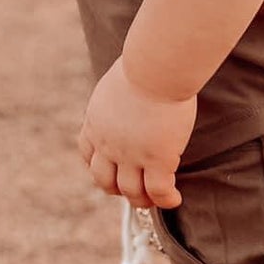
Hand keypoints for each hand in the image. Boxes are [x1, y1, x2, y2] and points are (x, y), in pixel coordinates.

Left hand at [77, 53, 194, 209]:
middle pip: (104, 180)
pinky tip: (175, 199)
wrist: (154, 68)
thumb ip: (121, 94)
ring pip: (131, 192)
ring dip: (142, 201)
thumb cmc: (144, 62)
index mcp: (96, 122)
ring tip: (156, 200)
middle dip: (117, 189)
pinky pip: (159, 191)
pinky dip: (166, 200)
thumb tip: (136, 86)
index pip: (88, 154)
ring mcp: (131, 155)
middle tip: (134, 190)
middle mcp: (108, 143)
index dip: (99, 166)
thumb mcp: (118, 80)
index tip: (111, 169)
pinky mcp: (157, 159)